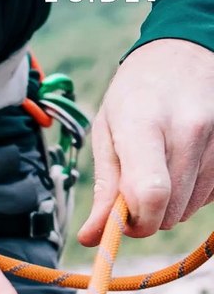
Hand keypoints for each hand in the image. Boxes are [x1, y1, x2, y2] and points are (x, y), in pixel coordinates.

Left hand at [79, 39, 213, 244]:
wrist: (184, 55)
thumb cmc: (136, 94)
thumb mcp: (106, 131)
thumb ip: (103, 187)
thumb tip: (91, 238)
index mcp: (145, 125)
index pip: (150, 193)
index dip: (134, 222)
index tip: (120, 221)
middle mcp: (189, 131)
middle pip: (170, 209)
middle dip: (145, 216)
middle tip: (130, 195)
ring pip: (190, 208)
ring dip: (168, 205)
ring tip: (155, 170)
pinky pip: (209, 197)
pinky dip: (190, 195)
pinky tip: (179, 166)